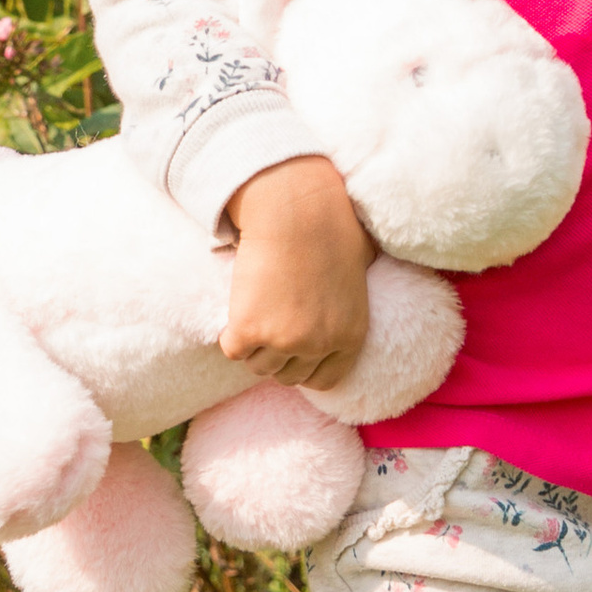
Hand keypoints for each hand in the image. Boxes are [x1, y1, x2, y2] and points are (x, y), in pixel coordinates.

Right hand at [221, 156, 375, 389]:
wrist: (296, 212)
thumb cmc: (330, 228)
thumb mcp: (359, 273)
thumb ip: (353, 301)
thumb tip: (361, 290)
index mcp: (351, 336)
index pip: (323, 379)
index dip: (303, 367)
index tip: (291, 352)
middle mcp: (319, 344)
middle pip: (287, 376)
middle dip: (276, 357)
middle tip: (268, 328)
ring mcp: (283, 341)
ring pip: (257, 366)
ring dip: (252, 346)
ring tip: (255, 314)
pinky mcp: (249, 330)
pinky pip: (232, 350)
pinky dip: (230, 335)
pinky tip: (238, 312)